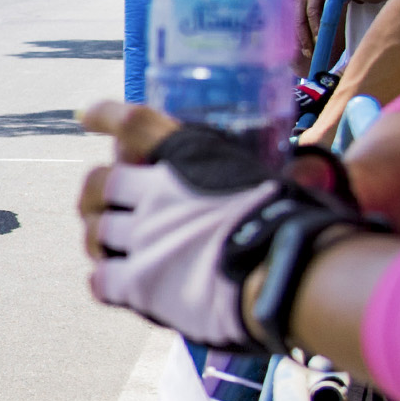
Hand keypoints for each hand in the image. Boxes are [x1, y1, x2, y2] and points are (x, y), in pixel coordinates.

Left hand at [78, 103, 360, 350]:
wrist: (285, 273)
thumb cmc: (296, 224)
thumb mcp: (279, 178)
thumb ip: (267, 174)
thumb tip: (314, 169)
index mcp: (189, 156)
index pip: (133, 124)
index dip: (105, 116)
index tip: (85, 117)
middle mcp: (157, 191)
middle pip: (101, 183)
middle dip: (96, 195)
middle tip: (100, 208)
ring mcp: (143, 236)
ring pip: (96, 232)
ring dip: (100, 240)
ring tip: (109, 250)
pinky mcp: (138, 283)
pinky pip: (100, 278)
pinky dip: (104, 279)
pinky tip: (113, 283)